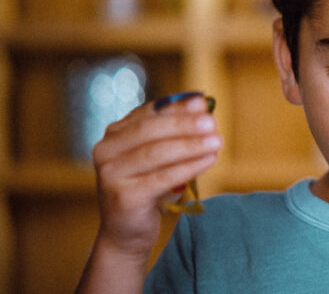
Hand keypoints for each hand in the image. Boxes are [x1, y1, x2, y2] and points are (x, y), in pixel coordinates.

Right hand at [91, 94, 221, 257]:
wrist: (127, 232)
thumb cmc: (147, 188)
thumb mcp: (158, 157)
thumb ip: (173, 133)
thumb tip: (202, 105)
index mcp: (114, 135)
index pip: (147, 114)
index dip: (176, 107)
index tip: (202, 102)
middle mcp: (105, 151)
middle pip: (149, 130)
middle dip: (184, 124)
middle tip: (212, 122)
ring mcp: (110, 174)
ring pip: (156, 153)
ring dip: (190, 145)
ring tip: (217, 141)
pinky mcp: (123, 196)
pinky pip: (162, 178)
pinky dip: (189, 167)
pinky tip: (209, 160)